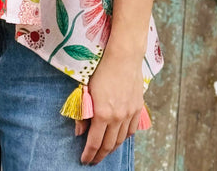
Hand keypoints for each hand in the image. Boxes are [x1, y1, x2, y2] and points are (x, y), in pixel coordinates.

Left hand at [76, 47, 143, 164]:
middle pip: (108, 145)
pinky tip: (119, 139)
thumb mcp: (86, 89)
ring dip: (112, 149)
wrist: (123, 56)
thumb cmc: (101, 69)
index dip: (88, 154)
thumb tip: (79, 132)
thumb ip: (82, 113)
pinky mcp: (137, 108)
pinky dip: (124, 138)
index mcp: (102, 113)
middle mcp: (117, 117)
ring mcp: (129, 114)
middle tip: (93, 160)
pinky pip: (131, 130)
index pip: (94, 142)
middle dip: (100, 156)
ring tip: (104, 152)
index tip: (84, 160)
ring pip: (120, 140)